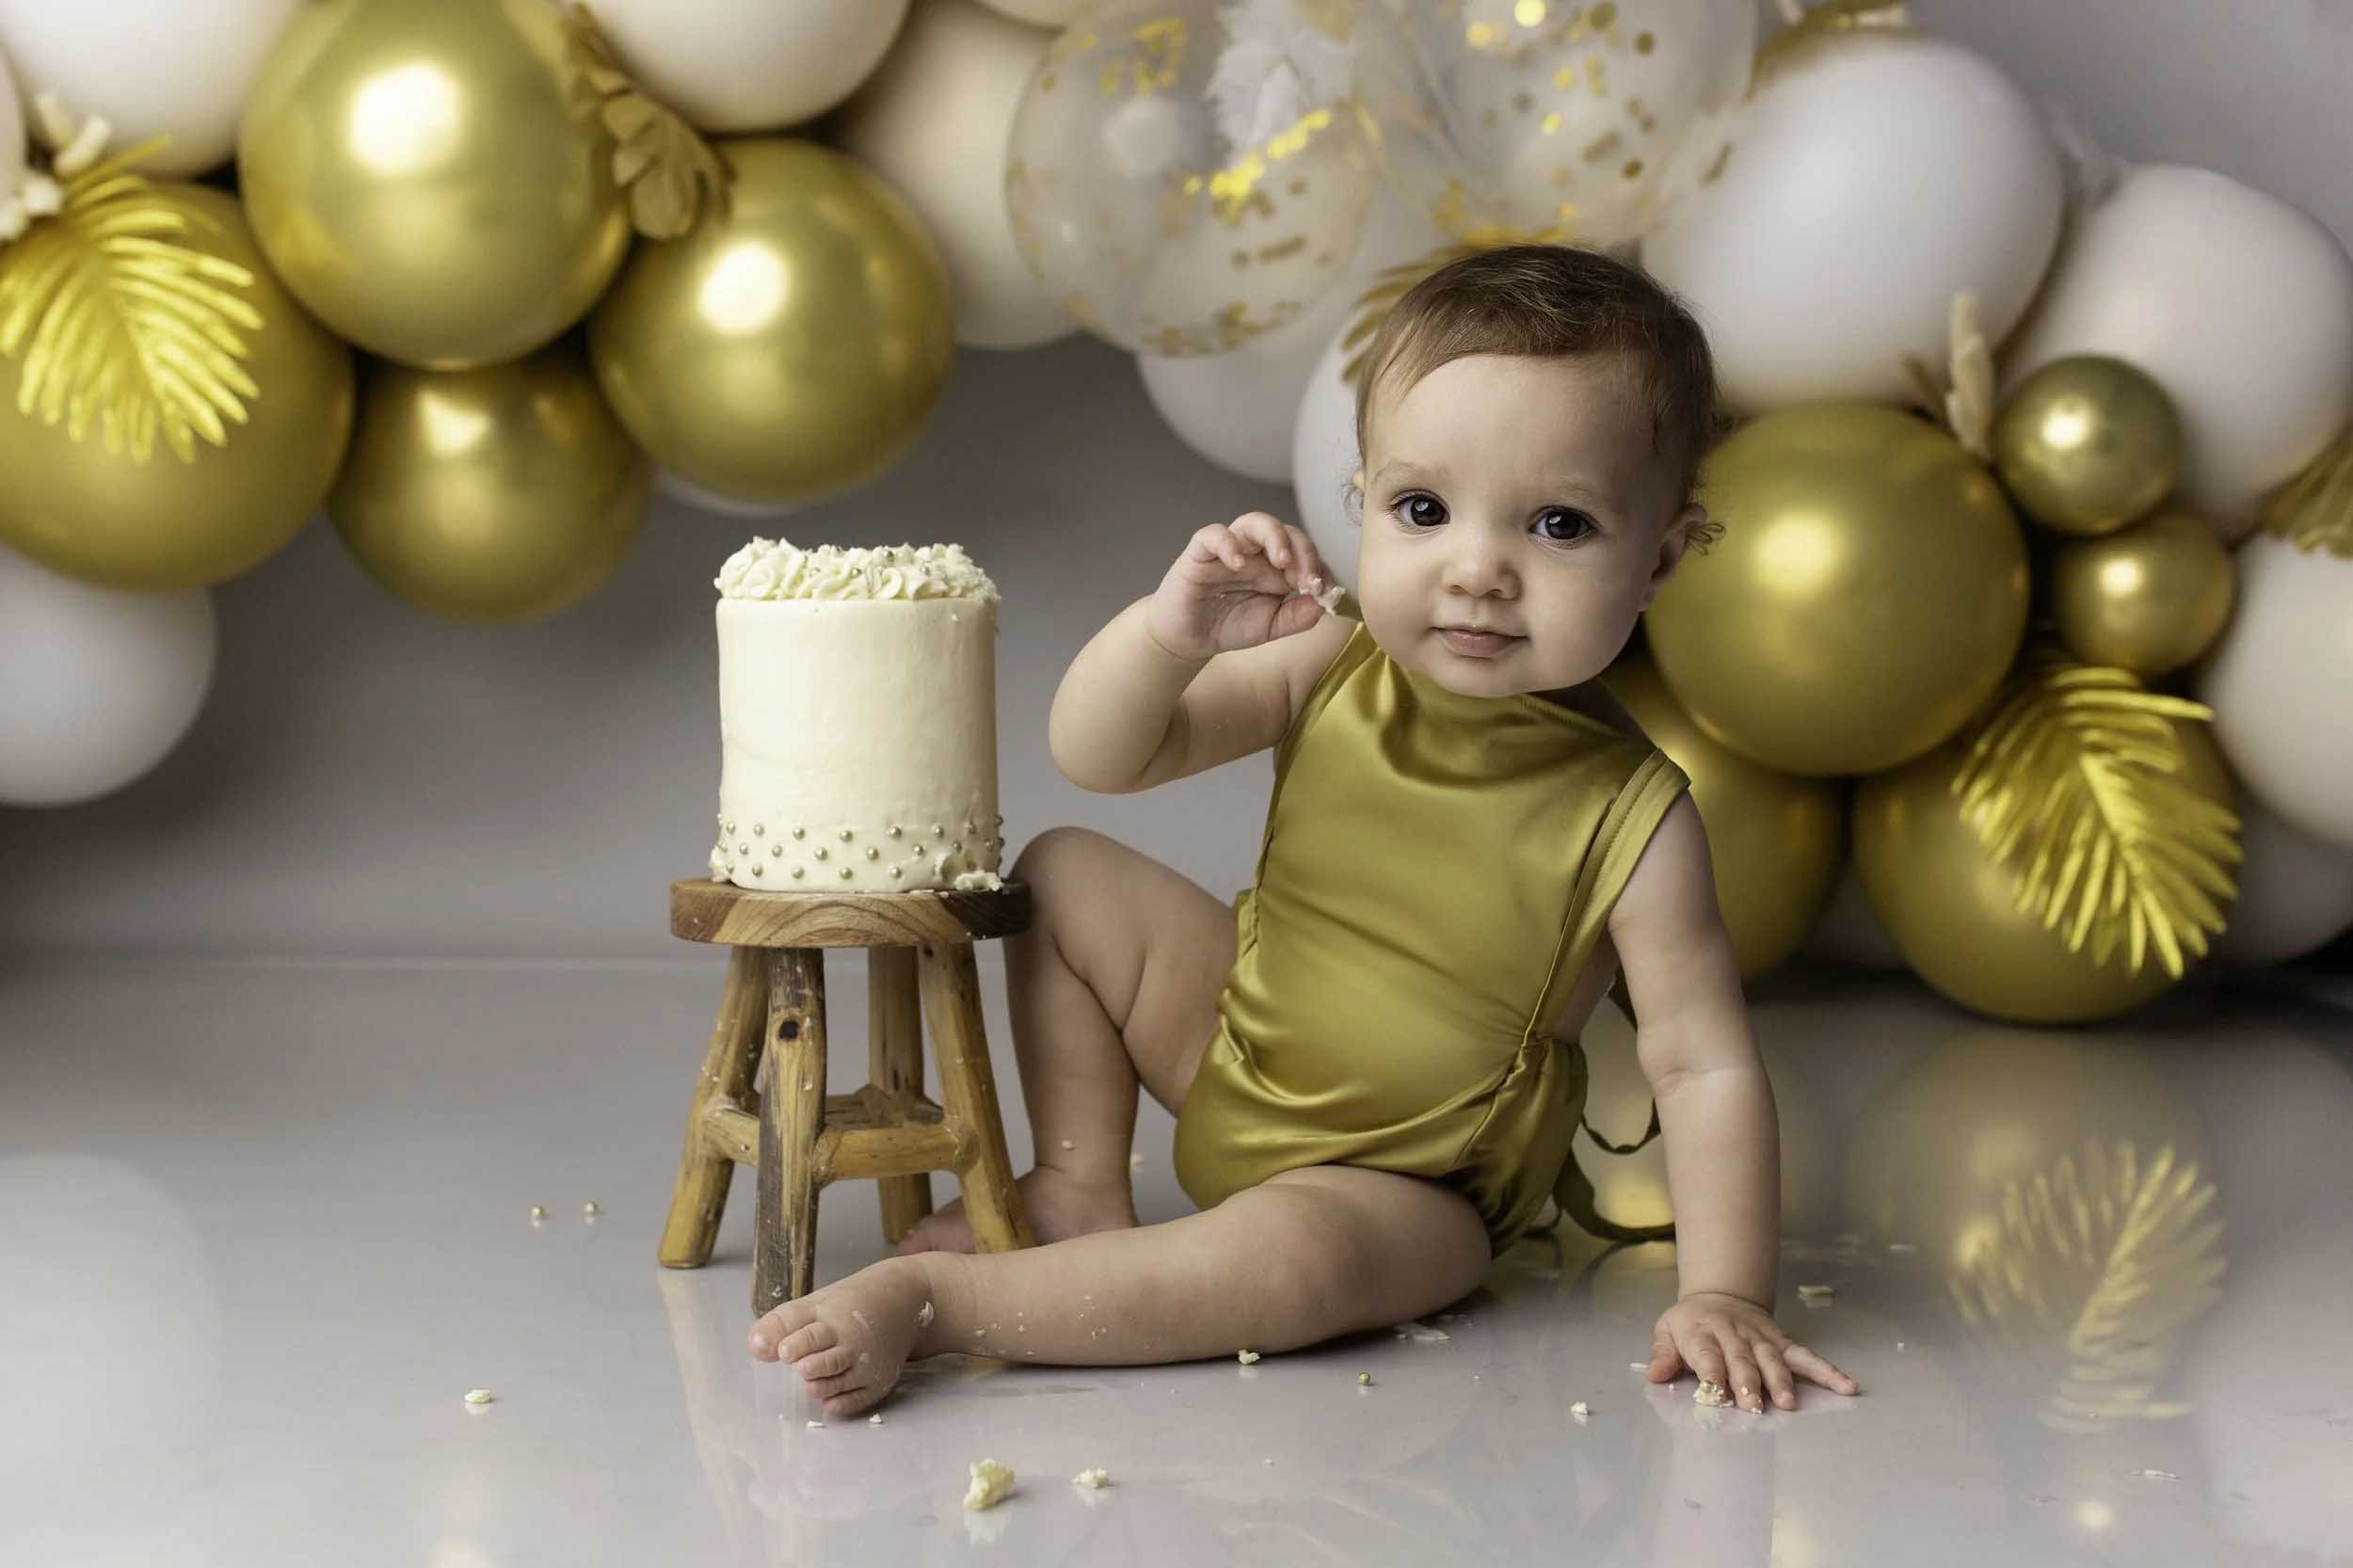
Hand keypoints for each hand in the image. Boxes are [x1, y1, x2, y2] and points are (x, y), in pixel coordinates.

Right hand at [1144, 511, 1332, 660]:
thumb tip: (1324, 602)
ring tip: (1282, 560)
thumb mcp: (1271, 627)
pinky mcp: (1201, 553)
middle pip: (1285, 532)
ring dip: (1274, 536)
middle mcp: (1256, 553)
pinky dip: (1228, 543)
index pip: (1305, 553)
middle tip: (1307, 579)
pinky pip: (1214, 535)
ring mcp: (1230, 549)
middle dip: (1303, 551)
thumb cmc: (1229, 626)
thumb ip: (1298, 616)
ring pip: (1254, 522)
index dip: (1320, 567)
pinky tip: (1238, 564)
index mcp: (1276, 568)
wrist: (1188, 639)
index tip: (1326, 591)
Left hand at [1646, 1290, 1858, 1411]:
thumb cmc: (1690, 1323)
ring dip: (1781, 1380)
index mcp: (1702, 1333)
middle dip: (1748, 1383)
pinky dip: (1826, 1370)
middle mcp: (1734, 1335)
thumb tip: (1653, 1375)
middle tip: (1754, 1407)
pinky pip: (1805, 1356)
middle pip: (1742, 1359)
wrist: (1719, 1294)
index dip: (1711, 1373)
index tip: (1715, 1394)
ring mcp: (1760, 1338)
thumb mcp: (1666, 1330)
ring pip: (1773, 1359)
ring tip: (1789, 1403)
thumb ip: (1662, 1354)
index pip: (1707, 1354)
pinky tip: (1845, 1385)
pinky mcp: (1782, 1341)